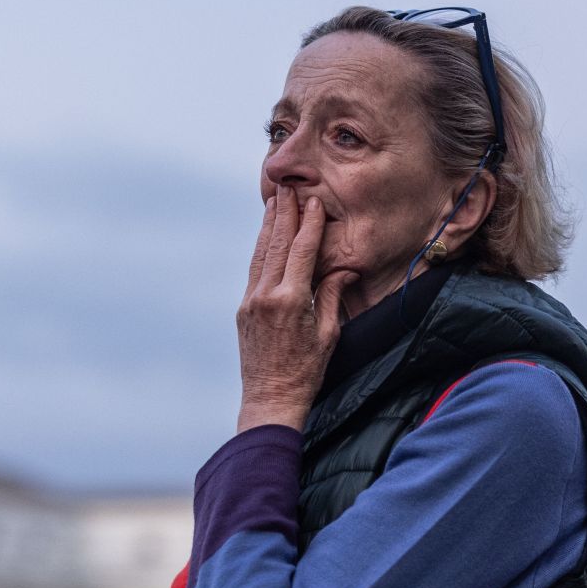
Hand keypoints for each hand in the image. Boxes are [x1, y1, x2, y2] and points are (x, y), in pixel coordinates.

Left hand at [235, 187, 355, 433]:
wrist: (270, 399)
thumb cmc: (306, 372)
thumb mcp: (328, 334)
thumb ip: (331, 296)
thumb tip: (342, 268)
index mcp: (290, 301)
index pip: (302, 251)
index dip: (309, 224)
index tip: (314, 201)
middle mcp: (266, 296)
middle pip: (278, 245)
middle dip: (285, 214)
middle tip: (289, 187)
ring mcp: (251, 302)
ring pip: (261, 254)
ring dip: (269, 226)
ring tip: (275, 202)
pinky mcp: (243, 309)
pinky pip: (254, 271)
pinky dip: (262, 249)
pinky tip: (267, 237)